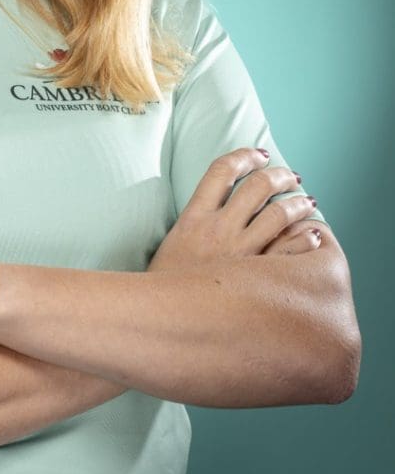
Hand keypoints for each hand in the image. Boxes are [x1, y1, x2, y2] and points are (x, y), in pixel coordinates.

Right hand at [148, 147, 321, 271]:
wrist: (160, 319)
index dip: (243, 156)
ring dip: (298, 203)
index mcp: (194, 217)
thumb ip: (194, 224)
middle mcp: (218, 229)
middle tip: (290, 176)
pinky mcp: (254, 279)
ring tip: (307, 201)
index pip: (222, 170)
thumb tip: (215, 210)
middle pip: (257, 186)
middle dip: (279, 175)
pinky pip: (288, 252)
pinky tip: (312, 235)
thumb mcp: (171, 244)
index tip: (258, 154)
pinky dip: (304, 239)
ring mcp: (239, 253)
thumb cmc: (164, 285)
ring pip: (278, 214)